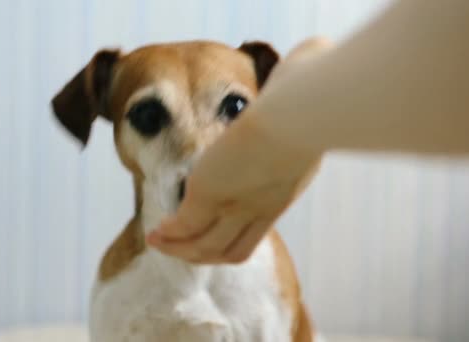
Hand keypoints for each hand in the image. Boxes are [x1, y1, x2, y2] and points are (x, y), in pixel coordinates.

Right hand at [146, 113, 321, 262]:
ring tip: (156, 239)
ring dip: (177, 248)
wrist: (300, 112)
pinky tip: (158, 229)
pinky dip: (169, 233)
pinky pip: (184, 225)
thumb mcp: (304, 118)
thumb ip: (292, 109)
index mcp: (282, 195)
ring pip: (204, 246)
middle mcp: (259, 208)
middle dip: (199, 254)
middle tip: (178, 247)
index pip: (252, 236)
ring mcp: (234, 205)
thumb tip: (293, 75)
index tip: (211, 232)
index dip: (228, 242)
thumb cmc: (311, 102)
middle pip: (227, 252)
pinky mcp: (210, 193)